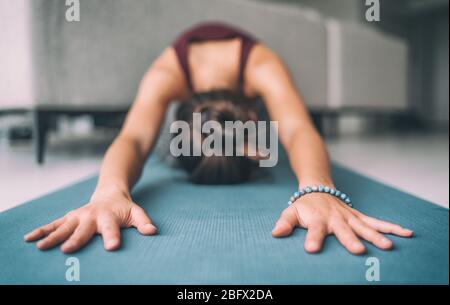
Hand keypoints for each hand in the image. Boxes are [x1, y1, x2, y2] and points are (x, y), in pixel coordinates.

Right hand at [24, 187, 156, 252]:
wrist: (110, 193)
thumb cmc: (124, 208)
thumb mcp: (136, 213)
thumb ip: (144, 222)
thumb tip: (153, 231)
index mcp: (109, 216)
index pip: (111, 228)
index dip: (112, 237)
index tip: (111, 247)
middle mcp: (91, 216)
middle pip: (83, 229)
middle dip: (76, 239)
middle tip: (67, 250)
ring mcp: (78, 216)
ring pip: (64, 226)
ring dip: (52, 236)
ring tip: (41, 247)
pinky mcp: (69, 217)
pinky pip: (54, 224)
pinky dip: (42, 230)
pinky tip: (29, 238)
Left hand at [272, 193, 412, 254]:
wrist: (317, 188)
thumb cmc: (303, 205)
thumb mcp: (290, 212)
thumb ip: (284, 223)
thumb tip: (275, 233)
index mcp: (317, 218)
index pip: (314, 229)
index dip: (312, 238)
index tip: (311, 249)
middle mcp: (335, 217)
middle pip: (344, 229)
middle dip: (351, 240)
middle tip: (359, 251)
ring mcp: (349, 216)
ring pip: (364, 226)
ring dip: (376, 235)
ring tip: (388, 247)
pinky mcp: (358, 216)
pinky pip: (376, 221)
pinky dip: (390, 227)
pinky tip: (406, 233)